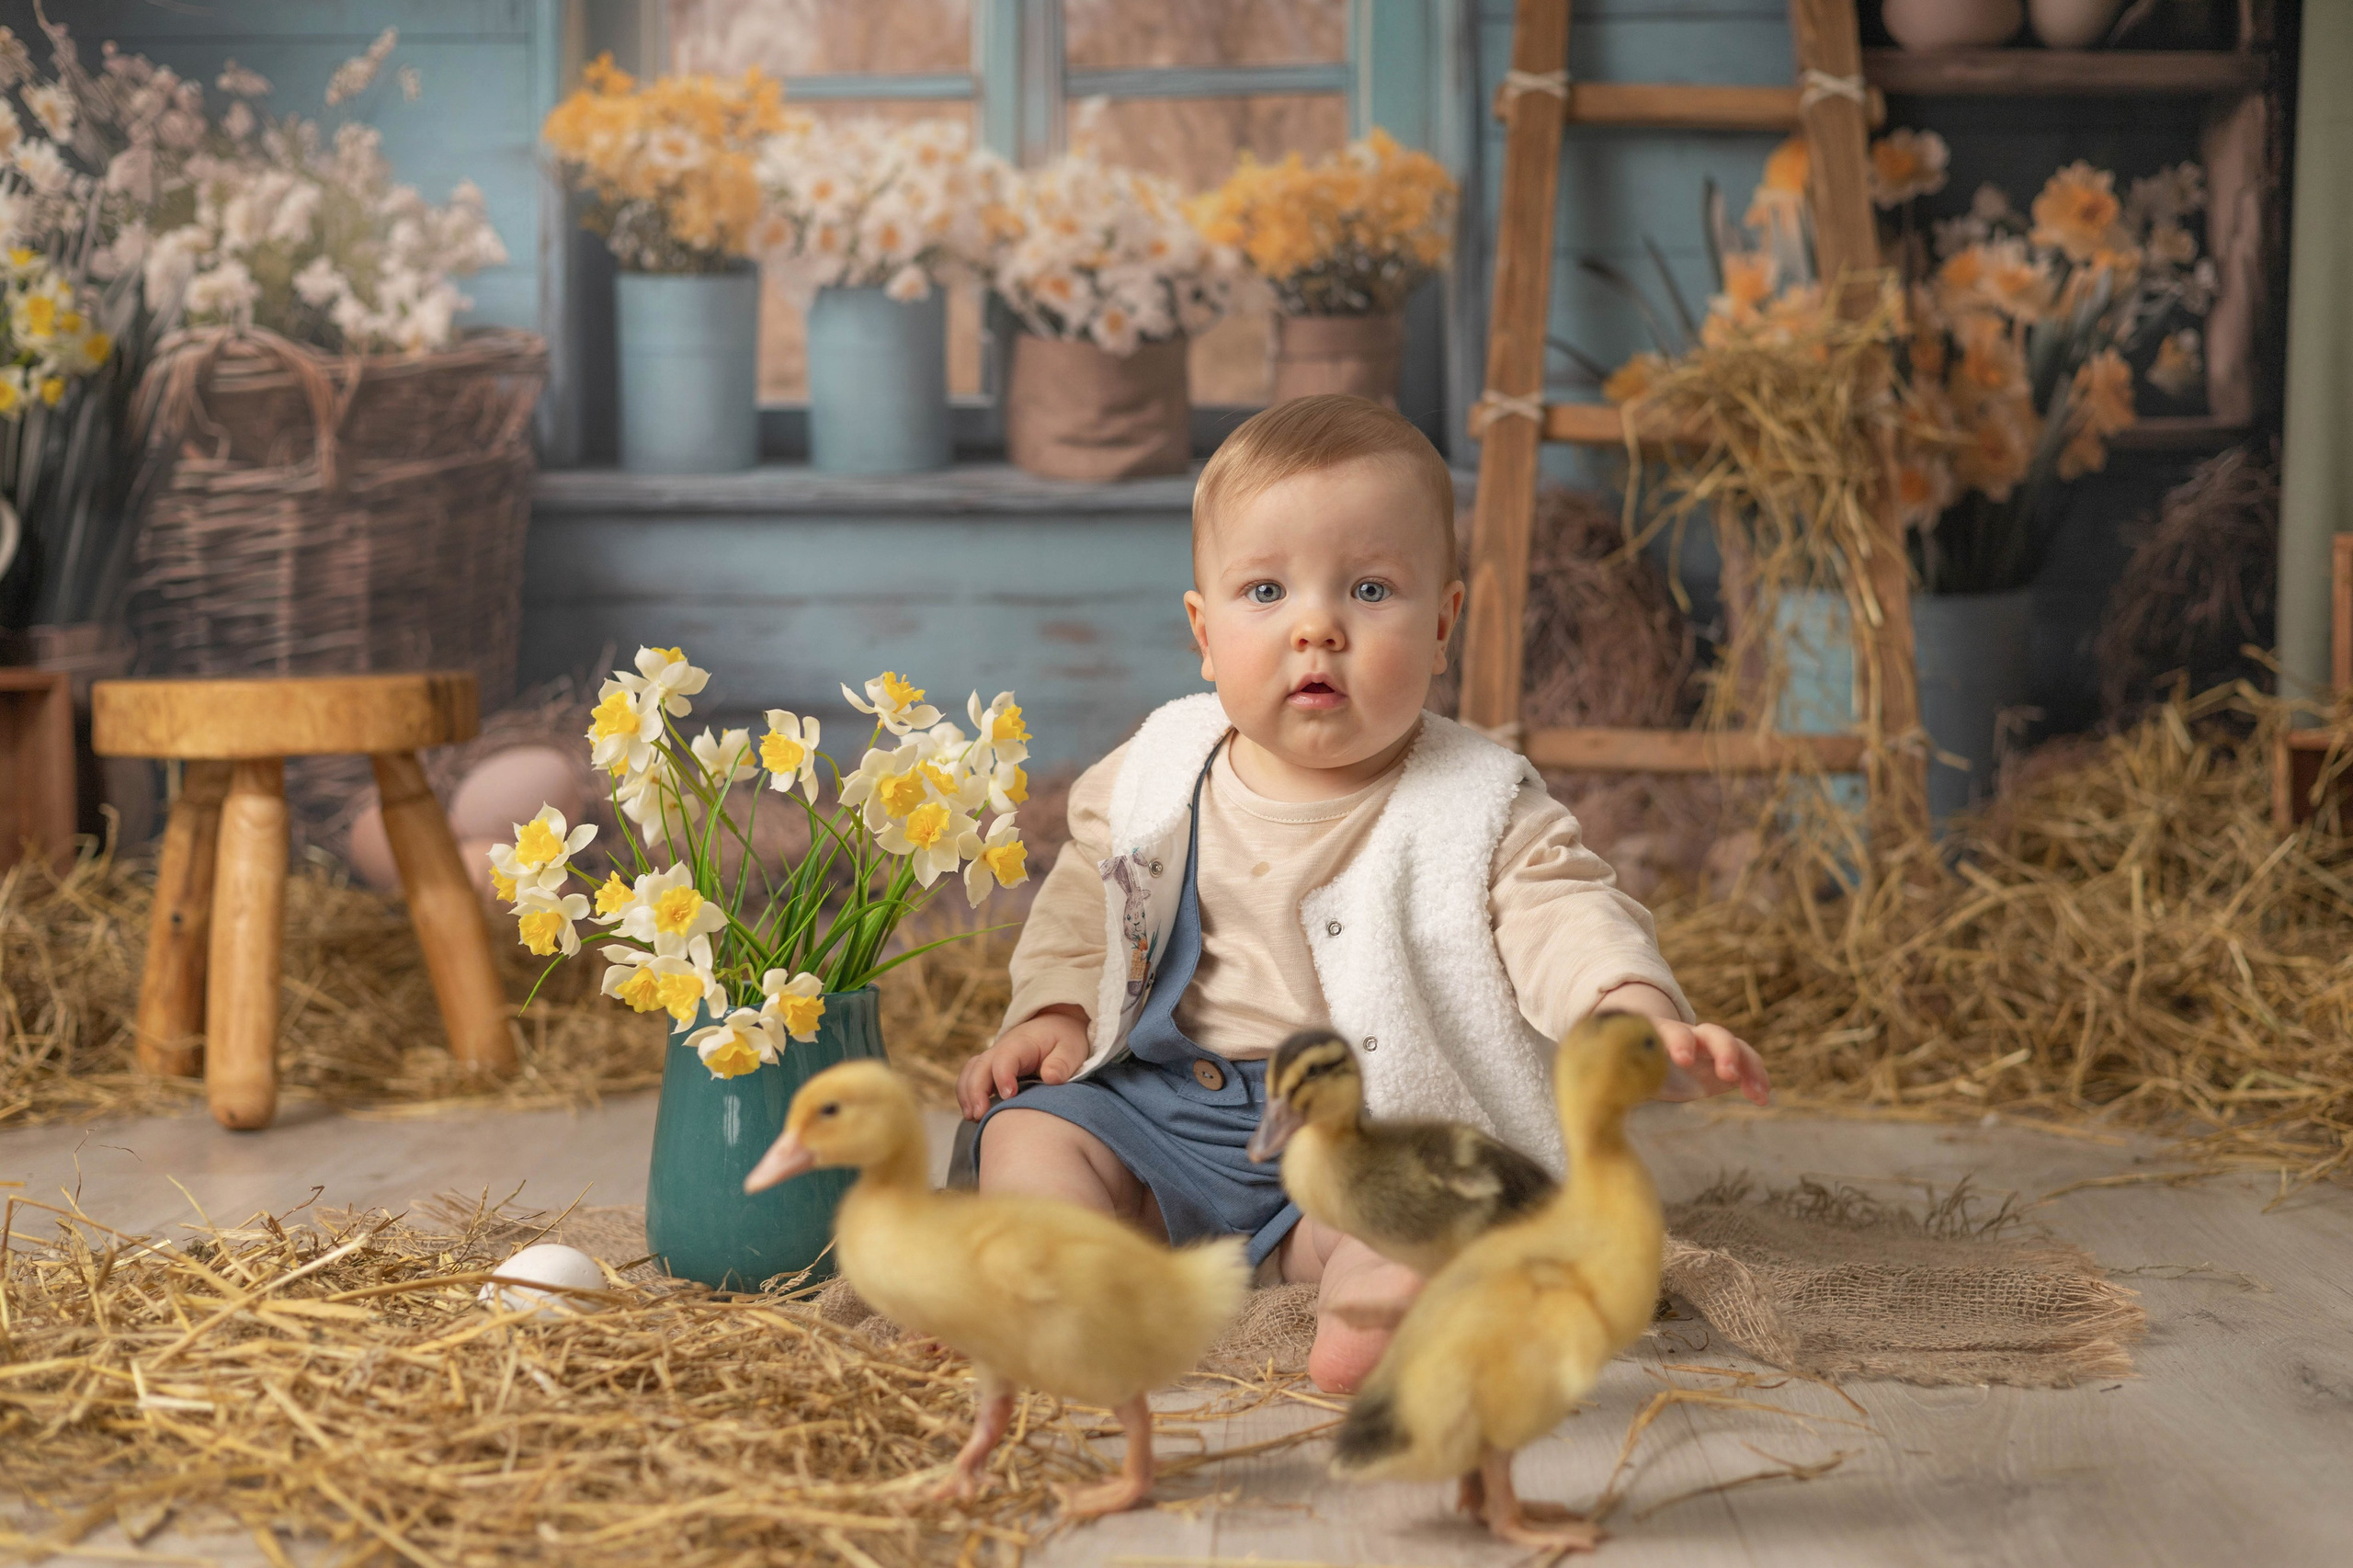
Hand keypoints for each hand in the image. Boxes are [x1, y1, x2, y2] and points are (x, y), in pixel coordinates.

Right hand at [955, 1004, 1090, 1120]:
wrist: (1055, 1026)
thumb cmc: (1064, 1039)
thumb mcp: (1071, 1048)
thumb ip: (1062, 1063)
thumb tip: (1050, 1078)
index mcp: (1023, 1043)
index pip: (1006, 1057)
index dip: (1003, 1075)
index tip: (1008, 1096)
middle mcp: (1002, 1048)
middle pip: (981, 1066)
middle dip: (976, 1090)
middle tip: (980, 1115)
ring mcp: (993, 1057)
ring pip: (970, 1071)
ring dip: (967, 1094)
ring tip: (972, 1117)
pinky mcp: (990, 1068)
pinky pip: (970, 1077)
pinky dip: (966, 1094)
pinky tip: (973, 1114)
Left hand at [1595, 982, 1770, 1105]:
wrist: (1638, 1055)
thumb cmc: (1618, 1066)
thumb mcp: (1608, 1074)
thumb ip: (1600, 1086)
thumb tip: (1583, 1109)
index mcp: (1653, 1036)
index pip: (1667, 1031)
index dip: (1674, 1041)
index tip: (1680, 1058)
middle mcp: (1684, 1037)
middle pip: (1708, 1032)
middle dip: (1720, 1049)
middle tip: (1726, 1072)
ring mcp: (1706, 1049)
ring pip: (1732, 1045)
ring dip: (1745, 1064)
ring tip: (1755, 1093)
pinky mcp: (1721, 1065)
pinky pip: (1746, 1065)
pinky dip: (1756, 1078)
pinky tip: (1762, 1099)